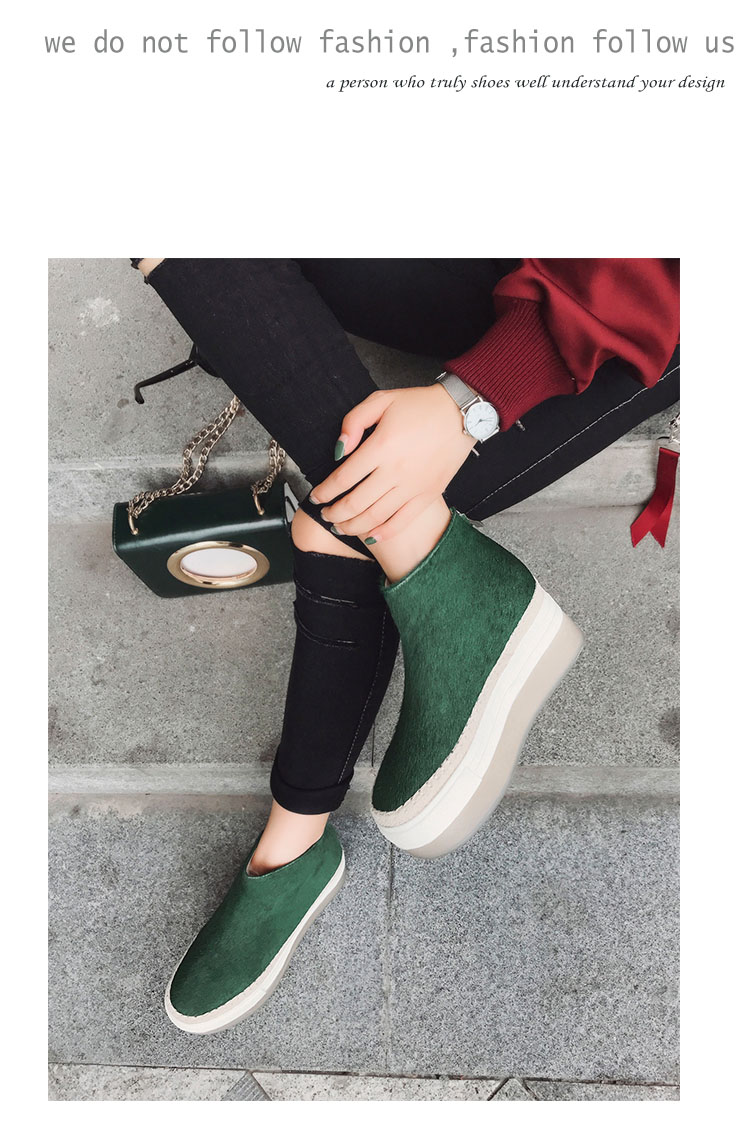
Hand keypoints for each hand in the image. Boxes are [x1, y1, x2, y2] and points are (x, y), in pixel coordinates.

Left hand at [310, 384, 477, 542]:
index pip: (343, 478)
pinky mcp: (429, 495)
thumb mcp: (381, 400)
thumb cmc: (420, 406)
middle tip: (326, 514)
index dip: (324, 492)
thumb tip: (339, 450)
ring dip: (353, 526)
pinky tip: (370, 536)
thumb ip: (354, 421)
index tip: (316, 497)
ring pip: (375, 517)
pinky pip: (402, 521)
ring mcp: (413, 486)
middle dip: (334, 513)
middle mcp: (395, 471)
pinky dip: (383, 533)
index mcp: (381, 447)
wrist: (462, 414)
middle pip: (355, 503)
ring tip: (341, 527)